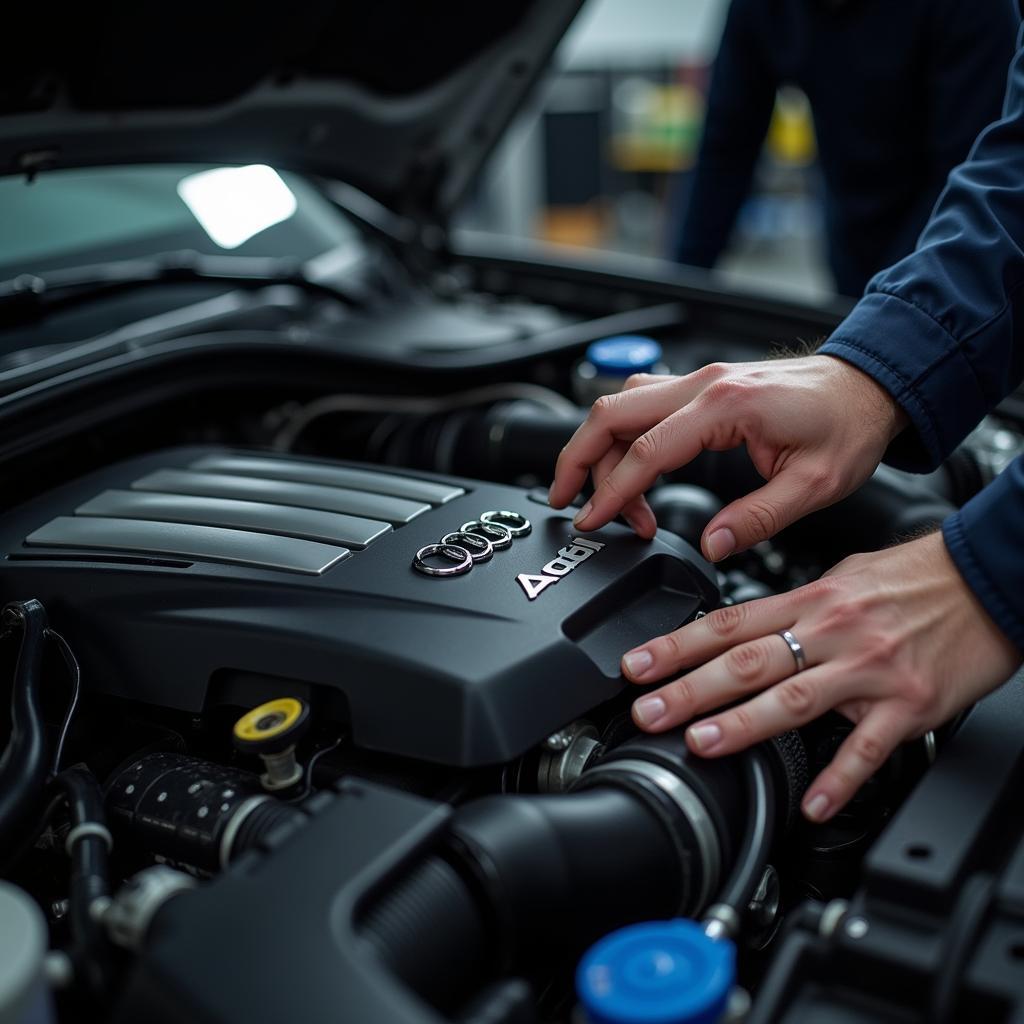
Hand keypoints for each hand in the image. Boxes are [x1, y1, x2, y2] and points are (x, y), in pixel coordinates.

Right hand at [548, 355, 906, 559]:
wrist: (869, 385)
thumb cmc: (848, 426)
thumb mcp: (814, 484)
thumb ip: (757, 518)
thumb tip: (712, 546)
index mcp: (725, 406)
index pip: (646, 451)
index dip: (612, 492)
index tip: (592, 523)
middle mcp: (702, 384)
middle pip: (611, 413)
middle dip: (576, 459)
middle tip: (564, 502)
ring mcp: (698, 380)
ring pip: (620, 405)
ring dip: (597, 447)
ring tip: (599, 497)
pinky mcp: (701, 387)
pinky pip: (642, 404)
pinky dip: (621, 435)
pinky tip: (628, 467)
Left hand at [619, 531, 1021, 820]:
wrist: (988, 577)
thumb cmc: (915, 577)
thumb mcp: (842, 575)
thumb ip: (792, 606)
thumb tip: (744, 626)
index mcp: (811, 600)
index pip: (727, 624)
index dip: (676, 645)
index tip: (636, 665)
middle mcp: (833, 632)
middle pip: (747, 662)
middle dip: (689, 688)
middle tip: (646, 710)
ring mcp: (870, 669)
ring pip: (795, 699)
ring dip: (743, 724)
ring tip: (700, 743)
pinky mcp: (910, 703)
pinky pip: (868, 747)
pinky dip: (839, 778)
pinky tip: (813, 802)